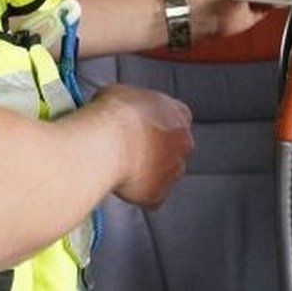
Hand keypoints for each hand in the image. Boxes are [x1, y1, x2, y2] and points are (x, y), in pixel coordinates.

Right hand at [93, 84, 193, 208]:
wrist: (109, 142)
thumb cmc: (114, 114)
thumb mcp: (122, 93)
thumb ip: (132, 106)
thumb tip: (120, 110)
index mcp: (177, 114)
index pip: (178, 118)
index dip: (159, 124)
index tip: (143, 126)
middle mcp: (182, 143)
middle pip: (174, 149)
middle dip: (156, 150)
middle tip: (131, 147)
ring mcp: (173, 171)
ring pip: (165, 175)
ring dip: (148, 173)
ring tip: (122, 165)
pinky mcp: (158, 195)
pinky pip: (151, 196)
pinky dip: (138, 192)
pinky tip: (120, 181)